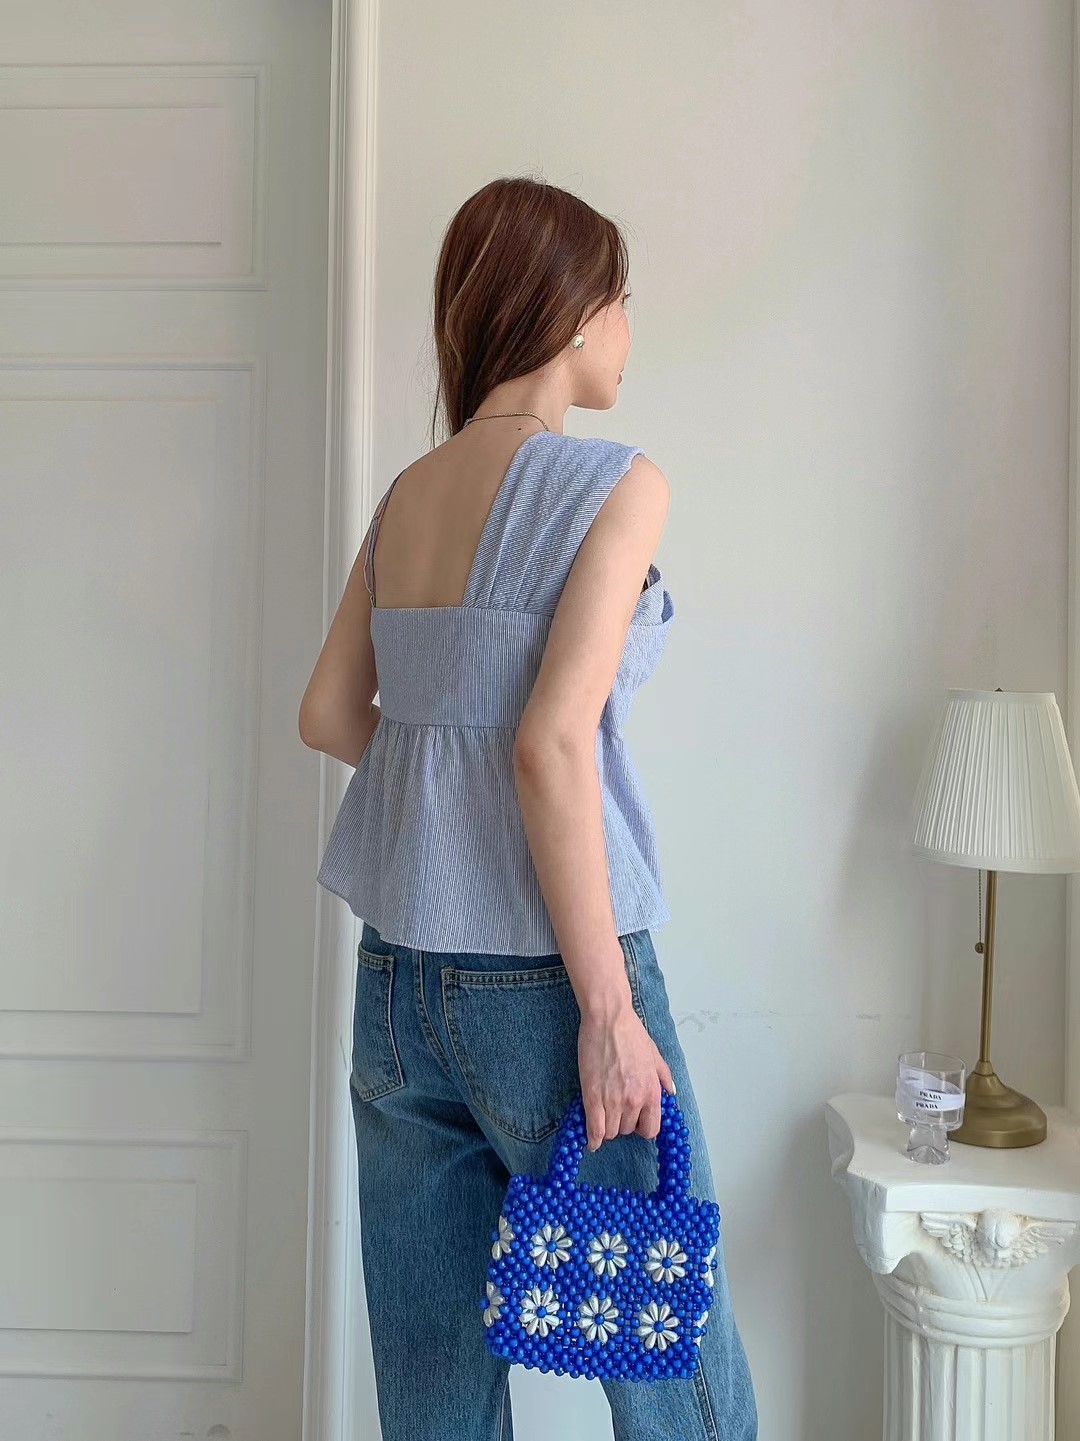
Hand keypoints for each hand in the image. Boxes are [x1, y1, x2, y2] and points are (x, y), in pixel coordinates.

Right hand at [577, 999, 676, 1151]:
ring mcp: (613, 1100)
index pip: (651, 1129)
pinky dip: (593, 1137)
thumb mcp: (654, 1054)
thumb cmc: (630, 1033)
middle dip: (621, 1123)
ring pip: (610, 1132)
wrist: (608, 1019)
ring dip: (606, 1127)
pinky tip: (591, 1141)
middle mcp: (635, 1100)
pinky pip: (595, 1128)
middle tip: (614, 1110)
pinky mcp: (592, 1096)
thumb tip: (671, 1091)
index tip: (634, 1122)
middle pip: (626, 1130)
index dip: (641, 1127)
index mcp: (652, 1091)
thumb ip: (664, 1076)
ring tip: (602, 1115)